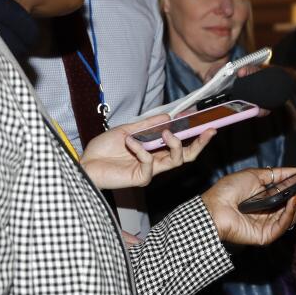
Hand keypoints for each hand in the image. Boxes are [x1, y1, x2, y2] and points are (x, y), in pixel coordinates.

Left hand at [80, 114, 215, 189]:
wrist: (86, 163)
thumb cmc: (104, 149)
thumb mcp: (127, 130)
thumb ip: (148, 125)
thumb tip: (169, 116)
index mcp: (155, 150)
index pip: (181, 144)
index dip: (195, 135)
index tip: (207, 123)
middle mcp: (156, 161)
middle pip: (186, 155)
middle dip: (200, 143)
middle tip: (209, 131)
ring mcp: (150, 170)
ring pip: (175, 160)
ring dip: (174, 144)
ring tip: (166, 132)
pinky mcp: (140, 178)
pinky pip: (149, 163)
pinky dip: (141, 149)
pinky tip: (129, 141)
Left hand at [202, 166, 295, 245]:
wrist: (211, 207)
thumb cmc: (228, 191)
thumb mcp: (255, 175)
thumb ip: (278, 174)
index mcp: (272, 199)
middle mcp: (274, 212)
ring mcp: (271, 225)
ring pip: (295, 214)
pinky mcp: (267, 235)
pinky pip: (283, 224)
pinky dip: (291, 211)